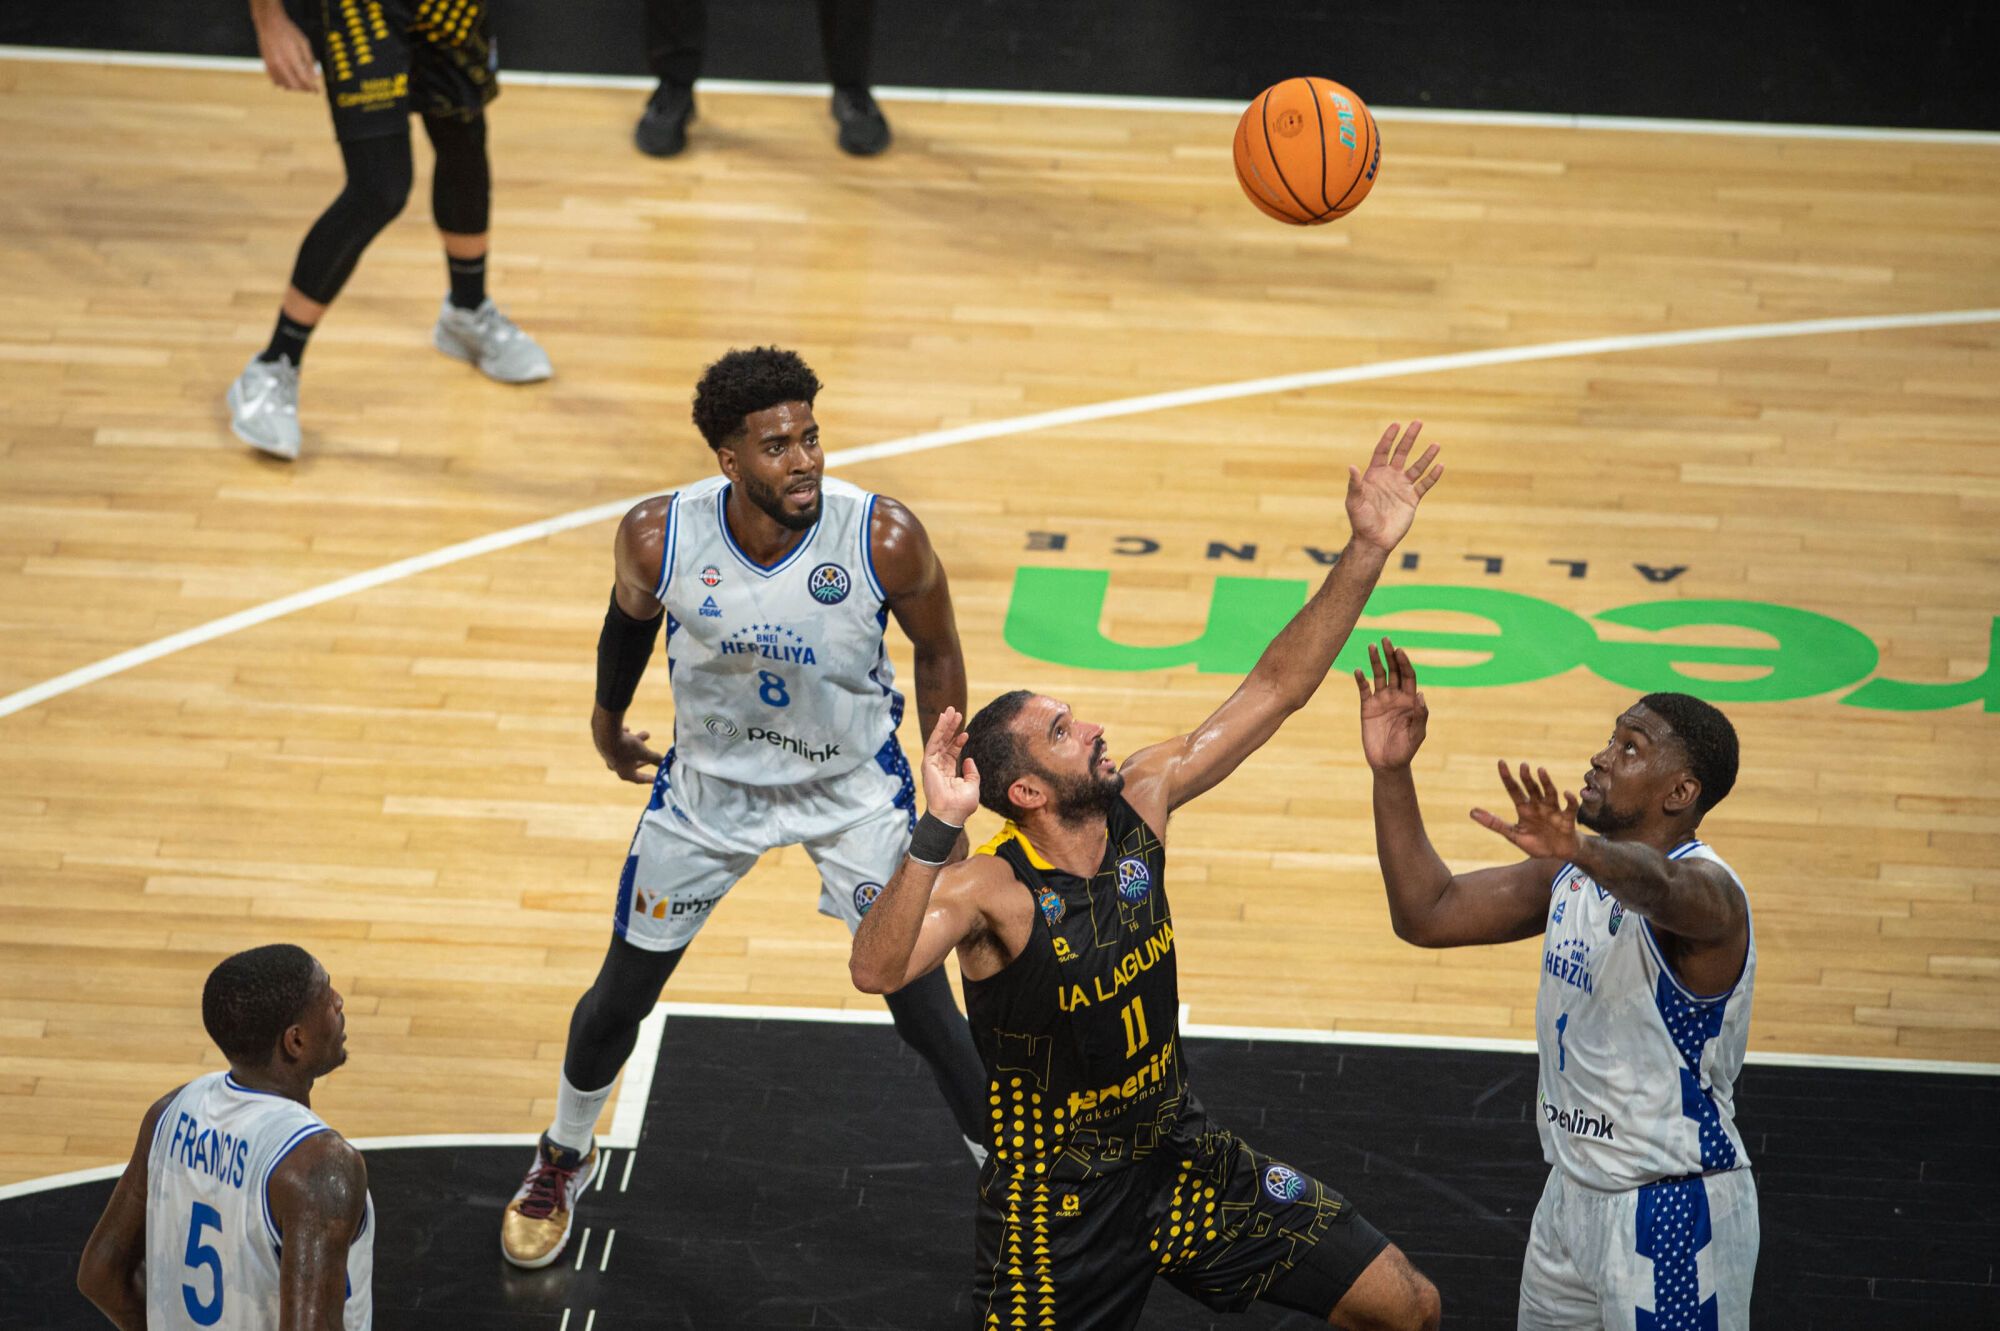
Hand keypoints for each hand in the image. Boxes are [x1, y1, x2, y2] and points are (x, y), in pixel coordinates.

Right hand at [252, 4, 320, 91]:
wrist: (270, 23)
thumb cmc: (288, 31)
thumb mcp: (304, 43)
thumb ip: (309, 61)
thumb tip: (315, 76)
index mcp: (292, 58)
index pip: (304, 79)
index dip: (312, 87)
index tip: (317, 91)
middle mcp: (281, 64)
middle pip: (295, 85)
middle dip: (304, 89)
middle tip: (310, 87)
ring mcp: (272, 65)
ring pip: (285, 85)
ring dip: (294, 87)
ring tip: (301, 82)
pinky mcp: (267, 65)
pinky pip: (275, 81)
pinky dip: (284, 83)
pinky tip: (289, 79)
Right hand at [596, 723, 663, 783]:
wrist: (605, 732)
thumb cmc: (626, 746)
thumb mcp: (644, 752)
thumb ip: (655, 758)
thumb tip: (665, 763)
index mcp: (624, 773)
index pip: (639, 779)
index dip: (649, 778)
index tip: (656, 779)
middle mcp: (615, 766)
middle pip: (631, 766)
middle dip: (643, 760)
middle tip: (651, 759)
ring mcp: (608, 755)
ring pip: (626, 751)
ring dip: (637, 743)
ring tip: (646, 734)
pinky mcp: (604, 744)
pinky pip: (617, 741)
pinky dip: (624, 736)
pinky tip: (627, 729)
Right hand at [920, 706, 980, 825]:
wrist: (951, 814)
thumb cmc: (961, 805)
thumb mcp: (972, 786)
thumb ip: (972, 773)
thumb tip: (969, 760)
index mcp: (948, 772)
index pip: (952, 752)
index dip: (958, 741)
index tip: (966, 733)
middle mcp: (939, 767)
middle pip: (944, 743)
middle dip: (950, 727)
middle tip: (955, 712)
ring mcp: (932, 765)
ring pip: (938, 740)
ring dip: (944, 725)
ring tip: (950, 710)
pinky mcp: (928, 764)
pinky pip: (933, 743)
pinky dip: (938, 731)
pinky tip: (943, 720)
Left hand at [1345, 421, 1442, 553]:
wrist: (1374, 540)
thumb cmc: (1360, 521)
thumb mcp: (1354, 501)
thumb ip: (1354, 484)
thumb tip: (1351, 467)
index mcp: (1375, 475)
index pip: (1383, 451)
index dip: (1389, 438)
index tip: (1396, 424)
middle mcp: (1390, 478)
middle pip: (1401, 453)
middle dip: (1409, 438)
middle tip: (1418, 422)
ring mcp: (1402, 488)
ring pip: (1417, 467)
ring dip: (1426, 456)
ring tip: (1436, 444)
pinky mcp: (1412, 499)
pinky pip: (1425, 485)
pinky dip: (1433, 476)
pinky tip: (1440, 466)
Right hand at [1354, 637, 1427, 770]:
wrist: (1387, 763)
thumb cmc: (1406, 750)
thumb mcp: (1417, 734)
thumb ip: (1421, 715)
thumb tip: (1420, 695)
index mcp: (1410, 700)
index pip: (1408, 676)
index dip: (1404, 663)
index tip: (1400, 651)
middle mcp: (1396, 696)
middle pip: (1394, 671)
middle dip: (1390, 655)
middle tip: (1386, 640)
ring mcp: (1381, 701)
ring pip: (1378, 676)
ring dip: (1376, 661)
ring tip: (1372, 646)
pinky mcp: (1367, 707)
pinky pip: (1364, 690)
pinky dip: (1361, 679)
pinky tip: (1358, 670)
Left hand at [1471, 762, 1580, 860]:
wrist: (1558, 855)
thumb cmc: (1536, 842)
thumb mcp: (1513, 834)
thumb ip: (1494, 823)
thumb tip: (1471, 812)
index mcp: (1524, 808)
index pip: (1514, 789)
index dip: (1507, 777)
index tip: (1501, 762)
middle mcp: (1538, 806)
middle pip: (1532, 788)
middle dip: (1527, 777)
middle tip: (1522, 765)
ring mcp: (1553, 811)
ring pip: (1549, 793)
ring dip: (1546, 782)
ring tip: (1541, 770)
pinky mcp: (1567, 820)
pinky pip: (1569, 808)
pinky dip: (1569, 800)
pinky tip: (1566, 793)